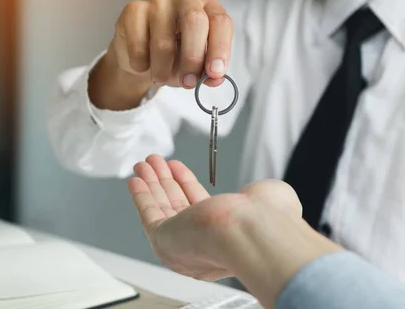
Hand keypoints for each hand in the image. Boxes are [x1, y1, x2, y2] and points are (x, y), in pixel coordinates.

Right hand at [88, 0, 232, 111]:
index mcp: (208, 8)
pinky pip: (138, 46)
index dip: (220, 48)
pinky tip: (142, 65)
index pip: (221, 22)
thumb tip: (215, 79)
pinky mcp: (133, 10)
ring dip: (163, 70)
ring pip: (164, 41)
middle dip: (193, 58)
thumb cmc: (174, 57)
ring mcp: (157, 1)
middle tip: (188, 82)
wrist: (140, 58)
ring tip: (160, 78)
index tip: (215, 72)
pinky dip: (141, 65)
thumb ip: (208, 72)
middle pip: (194, 21)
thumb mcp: (196, 67)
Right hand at [126, 155, 304, 281]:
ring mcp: (183, 242)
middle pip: (176, 205)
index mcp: (226, 235)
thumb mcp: (268, 197)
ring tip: (144, 163)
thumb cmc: (267, 218)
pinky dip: (141, 196)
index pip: (199, 206)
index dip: (185, 184)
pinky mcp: (165, 240)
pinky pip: (148, 215)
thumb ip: (257, 194)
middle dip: (164, 180)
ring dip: (151, 183)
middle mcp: (202, 242)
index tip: (176, 167)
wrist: (253, 229)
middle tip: (155, 161)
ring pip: (161, 208)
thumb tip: (256, 193)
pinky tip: (136, 181)